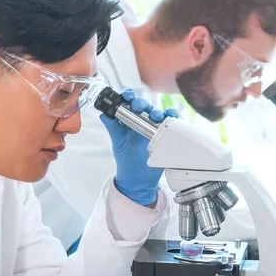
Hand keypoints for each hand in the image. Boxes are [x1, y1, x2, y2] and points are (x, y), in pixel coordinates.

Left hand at [100, 89, 177, 205]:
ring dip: (157, 111)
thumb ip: (113, 128)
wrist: (138, 179)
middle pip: (144, 105)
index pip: (129, 103)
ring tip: (154, 116)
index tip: (127, 96)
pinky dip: (172, 117)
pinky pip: (171, 123)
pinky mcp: (166, 135)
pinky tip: (170, 117)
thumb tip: (103, 114)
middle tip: (138, 106)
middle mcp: (142, 122)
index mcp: (129, 121)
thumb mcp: (118, 143)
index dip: (129, 96)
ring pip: (158, 112)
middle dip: (142, 103)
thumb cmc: (126, 160)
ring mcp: (155, 128)